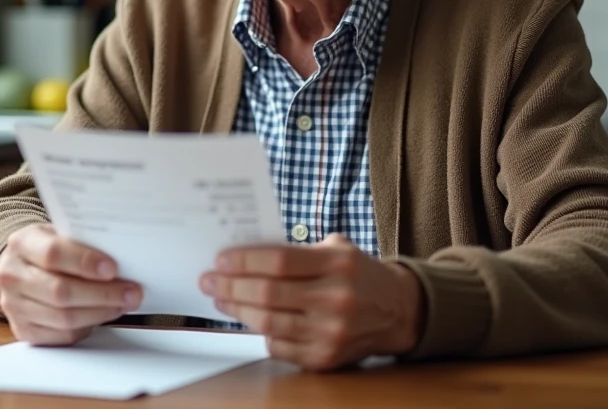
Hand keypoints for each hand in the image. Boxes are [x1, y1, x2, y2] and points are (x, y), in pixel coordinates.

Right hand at [0, 223, 142, 345]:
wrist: (19, 268)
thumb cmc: (46, 249)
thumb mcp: (58, 233)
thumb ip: (82, 242)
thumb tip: (122, 258)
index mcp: (22, 244)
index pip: (53, 254)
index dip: (85, 262)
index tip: (112, 268)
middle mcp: (12, 276)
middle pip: (60, 291)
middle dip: (102, 294)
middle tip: (131, 292)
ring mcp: (14, 306)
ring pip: (63, 317)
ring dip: (100, 312)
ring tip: (123, 304)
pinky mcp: (23, 330)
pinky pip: (61, 335)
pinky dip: (88, 326)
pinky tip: (103, 315)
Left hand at [200, 233, 423, 369]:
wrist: (397, 311)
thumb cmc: (359, 275)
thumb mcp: (337, 249)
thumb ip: (296, 251)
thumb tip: (245, 256)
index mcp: (338, 264)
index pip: (279, 260)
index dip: (244, 260)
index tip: (220, 259)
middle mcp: (336, 299)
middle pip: (268, 293)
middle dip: (231, 287)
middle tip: (209, 281)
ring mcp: (331, 332)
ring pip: (269, 323)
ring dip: (238, 311)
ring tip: (221, 299)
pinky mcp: (326, 358)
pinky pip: (280, 346)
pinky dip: (261, 333)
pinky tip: (250, 320)